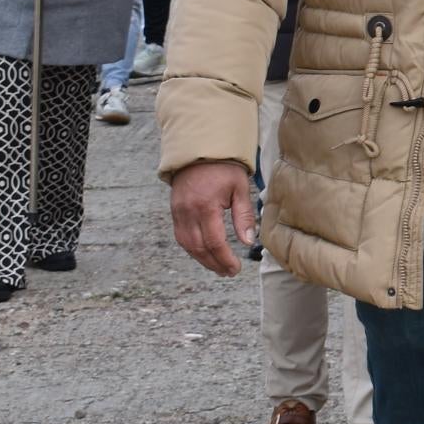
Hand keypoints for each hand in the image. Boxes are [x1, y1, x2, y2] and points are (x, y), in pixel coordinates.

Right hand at [169, 159, 255, 276]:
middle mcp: (188, 212)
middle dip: (214, 264)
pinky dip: (193, 249)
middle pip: (199, 248)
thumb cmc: (224, 168)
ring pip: (187, 245)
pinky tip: (205, 254)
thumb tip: (248, 242)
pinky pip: (181, 237)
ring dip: (202, 260)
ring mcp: (178, 213)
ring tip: (218, 268)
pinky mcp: (174, 212)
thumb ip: (243, 216)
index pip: (214, 242)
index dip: (225, 259)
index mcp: (206, 206)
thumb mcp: (240, 188)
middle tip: (229, 272)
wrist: (199, 151)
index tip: (236, 268)